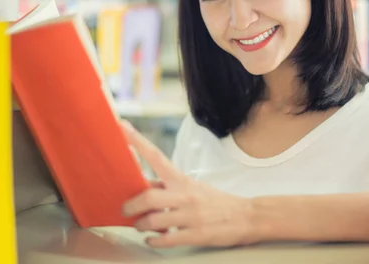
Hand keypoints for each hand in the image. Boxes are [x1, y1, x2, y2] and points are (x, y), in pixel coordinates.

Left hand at [120, 121, 256, 247]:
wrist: (246, 217)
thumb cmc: (215, 201)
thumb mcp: (192, 187)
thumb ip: (167, 187)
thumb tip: (143, 186)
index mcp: (182, 179)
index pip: (156, 156)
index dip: (137, 142)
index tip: (121, 127)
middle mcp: (185, 195)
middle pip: (149, 197)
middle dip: (131, 206)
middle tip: (124, 210)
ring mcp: (191, 216)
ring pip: (154, 221)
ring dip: (141, 226)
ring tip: (141, 227)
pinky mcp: (196, 234)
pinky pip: (167, 240)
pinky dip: (154, 241)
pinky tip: (152, 240)